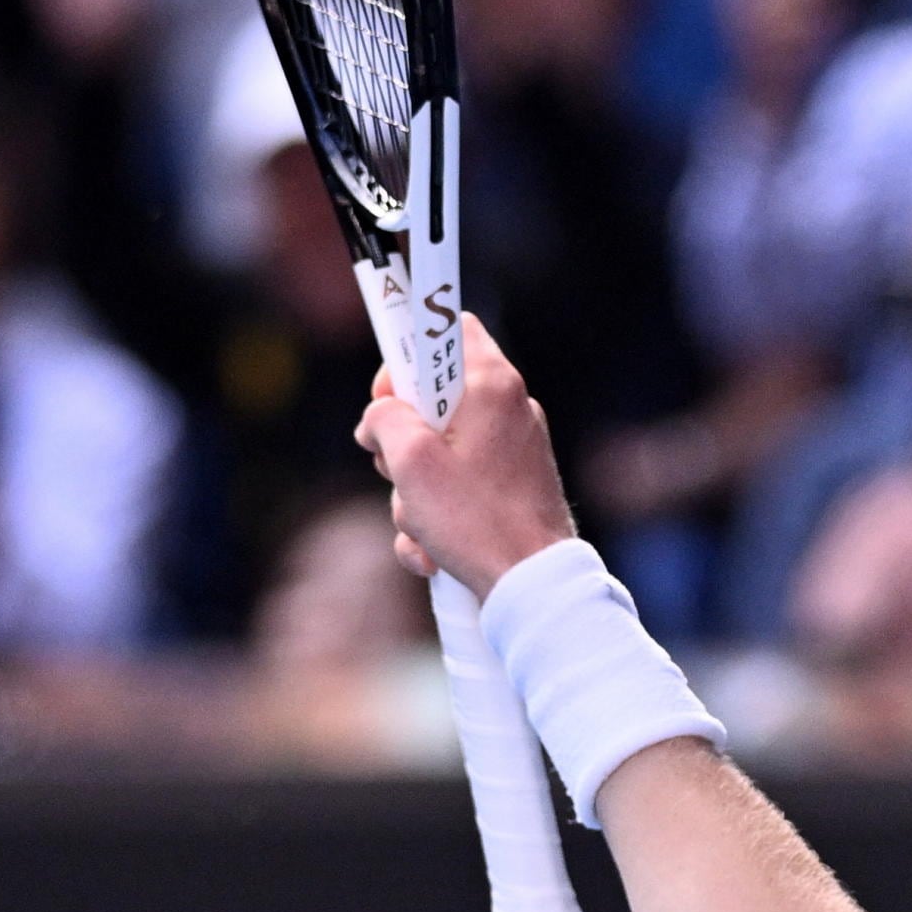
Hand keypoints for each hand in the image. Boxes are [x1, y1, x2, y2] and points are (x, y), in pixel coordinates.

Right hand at [358, 314, 581, 596]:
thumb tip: (380, 417)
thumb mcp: (411, 461)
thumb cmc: (476, 519)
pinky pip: (458, 485)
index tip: (387, 396)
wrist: (532, 584)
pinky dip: (437, 516)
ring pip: (438, 451)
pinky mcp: (510, 484)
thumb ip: (384, 419)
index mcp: (492, 384)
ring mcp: (512, 447)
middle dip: (402, 439)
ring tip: (422, 524)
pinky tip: (432, 552)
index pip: (448, 327)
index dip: (407, 354)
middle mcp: (509, 407)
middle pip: (432, 398)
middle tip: (395, 467)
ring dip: (415, 491)